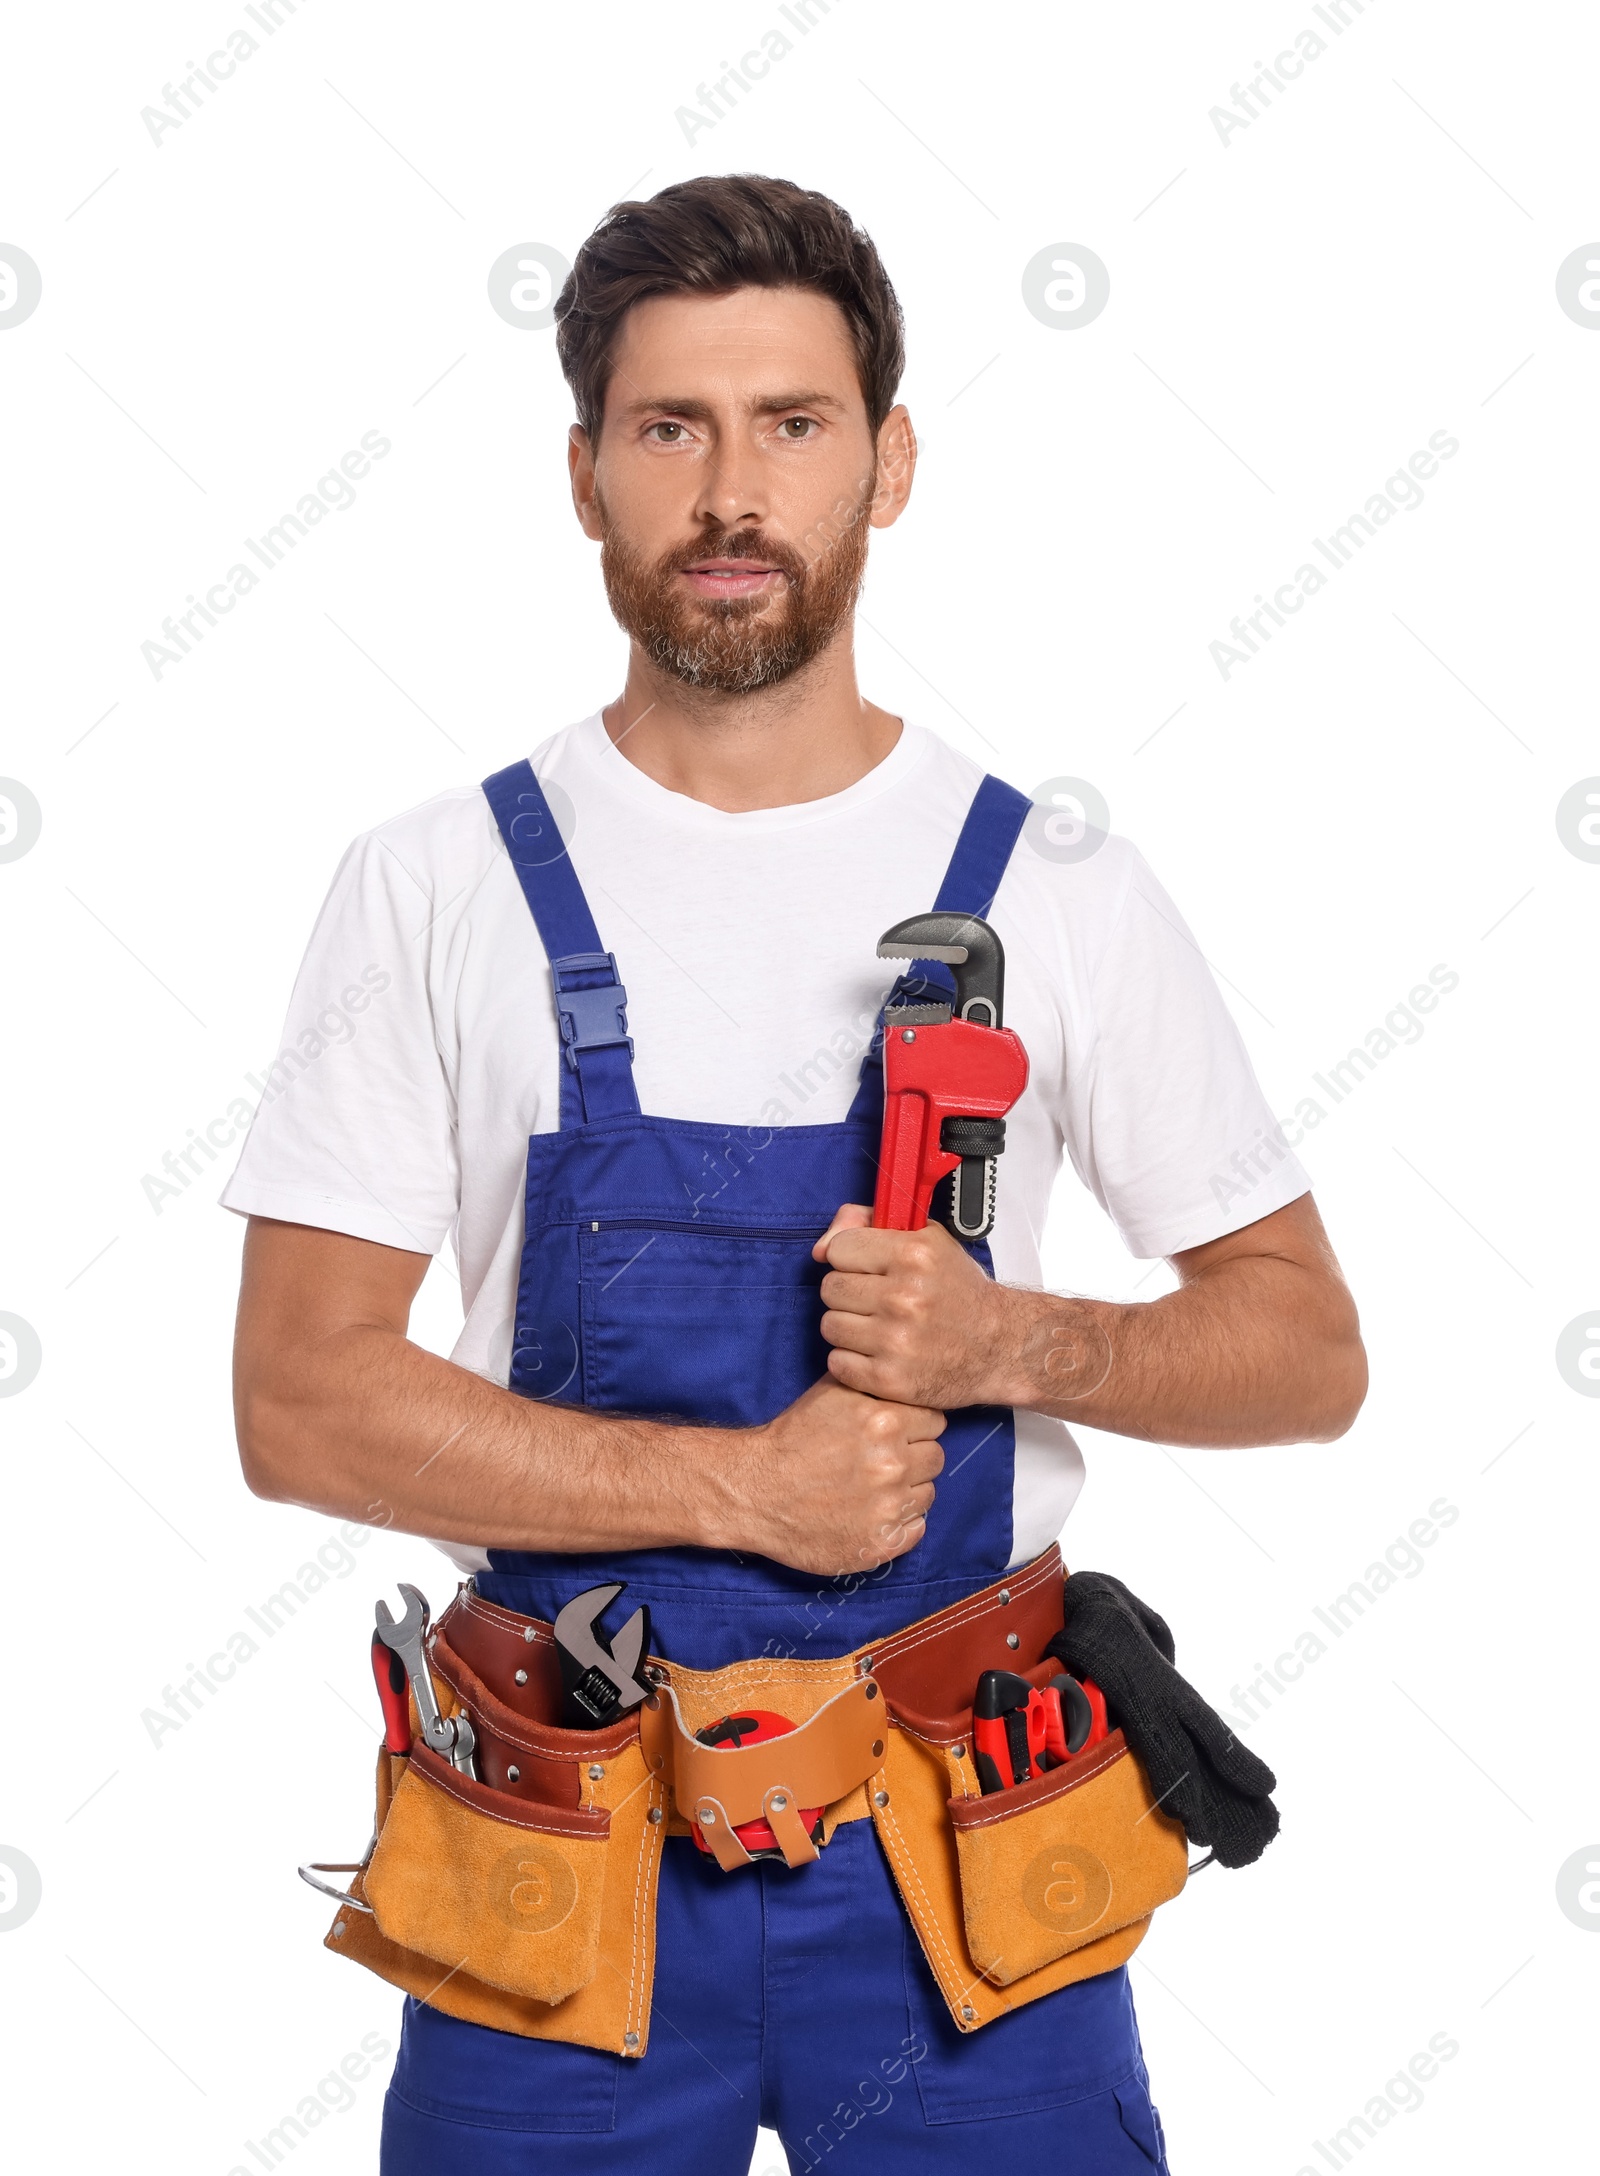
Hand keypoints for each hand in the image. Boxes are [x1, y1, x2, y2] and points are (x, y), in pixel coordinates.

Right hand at [715, 1376, 945, 1576]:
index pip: (934, 1420)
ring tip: (874, 1488)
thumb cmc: (793, 1438)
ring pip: (927, 1494)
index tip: (896, 1433)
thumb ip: (871, 1382)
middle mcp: (893, 1464)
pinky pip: (916, 1529)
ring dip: (908, 1490)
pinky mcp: (881, 1543)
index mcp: (886, 1422)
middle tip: (883, 1461)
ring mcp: (889, 1507)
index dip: (915, 1424)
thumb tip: (901, 1375)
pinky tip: (873, 1513)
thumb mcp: (830, 1391)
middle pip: (935, 1457)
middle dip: (914, 1456)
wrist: (756, 1490)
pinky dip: (900, 1523)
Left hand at [813, 1204, 1025, 1408]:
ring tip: (879, 1328)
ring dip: (849, 1328)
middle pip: (830, 1288)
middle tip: (877, 1301)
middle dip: (850, 1294)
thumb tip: (821, 1248)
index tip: (870, 1269)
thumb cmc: (961, 1293)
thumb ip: (867, 1223)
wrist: (1000, 1346)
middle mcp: (904, 1296)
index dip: (852, 1259)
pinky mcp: (890, 1378)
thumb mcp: (926, 1239)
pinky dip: (852, 1361)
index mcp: (914, 1254)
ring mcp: (895, 1341)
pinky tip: (879, 1353)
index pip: (839, 1249)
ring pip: (830, 1325)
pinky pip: (837, 1362)